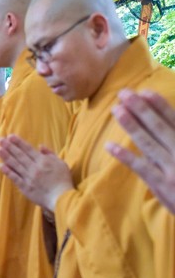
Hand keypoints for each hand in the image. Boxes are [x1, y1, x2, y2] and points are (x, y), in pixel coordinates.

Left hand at [0, 134, 72, 211]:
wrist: (61, 198)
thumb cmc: (63, 180)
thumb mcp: (61, 163)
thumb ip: (50, 154)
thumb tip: (40, 146)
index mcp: (43, 161)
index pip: (28, 149)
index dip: (18, 142)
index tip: (10, 136)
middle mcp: (34, 168)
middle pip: (20, 156)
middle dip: (9, 147)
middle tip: (0, 140)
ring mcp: (28, 178)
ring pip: (15, 165)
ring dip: (6, 157)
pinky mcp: (25, 187)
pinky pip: (15, 178)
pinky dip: (8, 171)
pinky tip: (1, 165)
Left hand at [107, 89, 174, 213]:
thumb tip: (167, 124)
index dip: (160, 106)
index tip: (145, 91)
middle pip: (160, 128)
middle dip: (141, 109)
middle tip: (124, 93)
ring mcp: (172, 170)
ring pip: (149, 144)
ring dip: (131, 125)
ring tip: (116, 110)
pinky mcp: (162, 186)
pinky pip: (141, 168)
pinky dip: (125, 156)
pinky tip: (109, 146)